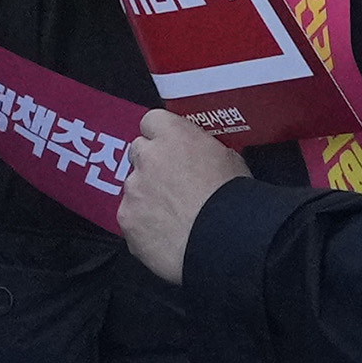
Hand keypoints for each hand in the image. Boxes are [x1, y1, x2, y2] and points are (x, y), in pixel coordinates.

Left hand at [110, 102, 244, 280]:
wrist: (224, 241)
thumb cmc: (234, 199)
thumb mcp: (230, 159)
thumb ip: (203, 150)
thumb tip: (201, 155)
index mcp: (174, 135)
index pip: (152, 121)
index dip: (161, 136)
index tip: (171, 148)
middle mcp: (147, 157)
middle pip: (138, 152)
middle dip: (151, 165)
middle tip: (172, 184)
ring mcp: (133, 189)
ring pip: (133, 187)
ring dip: (147, 197)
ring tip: (173, 217)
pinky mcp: (127, 219)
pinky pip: (131, 218)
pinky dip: (144, 225)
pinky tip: (166, 236)